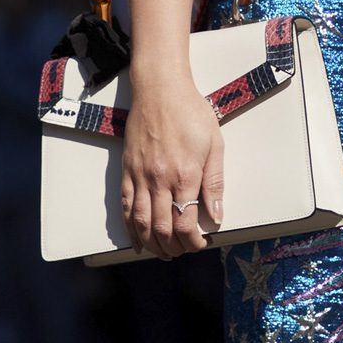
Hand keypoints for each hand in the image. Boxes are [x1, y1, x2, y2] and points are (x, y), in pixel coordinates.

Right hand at [120, 68, 224, 257]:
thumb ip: (215, 183)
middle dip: (174, 247)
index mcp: (185, 174)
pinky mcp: (127, 170)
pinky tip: (137, 240)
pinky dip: (130, 228)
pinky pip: (126, 206)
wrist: (160, 89)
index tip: (201, 243)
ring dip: (151, 244)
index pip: (186, 222)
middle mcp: (160, 179)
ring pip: (141, 222)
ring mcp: (140, 176)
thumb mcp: (215, 145)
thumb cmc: (191, 112)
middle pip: (162, 228)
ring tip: (163, 253)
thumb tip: (216, 214)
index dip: (193, 241)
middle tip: (183, 252)